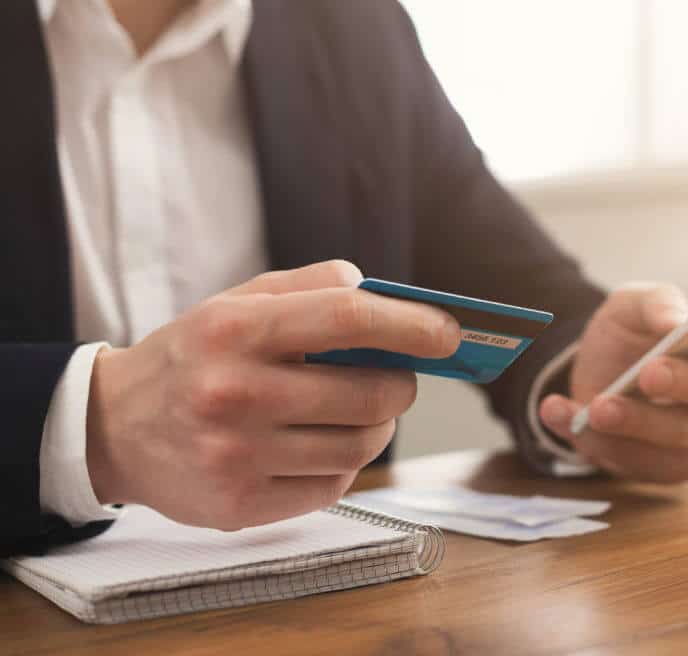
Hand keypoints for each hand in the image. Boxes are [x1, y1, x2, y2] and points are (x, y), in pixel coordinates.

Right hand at [85, 261, 459, 529]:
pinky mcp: (240, 505)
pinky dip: (342, 464)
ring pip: (361, 446)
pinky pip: (334, 485)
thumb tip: (382, 293)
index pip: (347, 318)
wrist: (114, 428)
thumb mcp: (237, 302)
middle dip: (401, 386)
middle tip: (397, 379)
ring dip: (377, 427)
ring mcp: (237, 456)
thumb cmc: (194, 356)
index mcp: (235, 329)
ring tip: (357, 412)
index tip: (450, 334)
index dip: (411, 325)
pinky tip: (317, 446)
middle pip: (369, 395)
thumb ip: (311, 286)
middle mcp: (235, 393)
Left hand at [539, 283, 687, 482]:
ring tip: (596, 407)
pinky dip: (594, 441)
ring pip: (680, 436)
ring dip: (635, 422)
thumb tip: (672, 318)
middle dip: (684, 382)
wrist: (590, 376)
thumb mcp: (629, 306)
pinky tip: (559, 415)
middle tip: (649, 373)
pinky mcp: (671, 466)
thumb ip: (652, 302)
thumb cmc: (627, 337)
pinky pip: (638, 462)